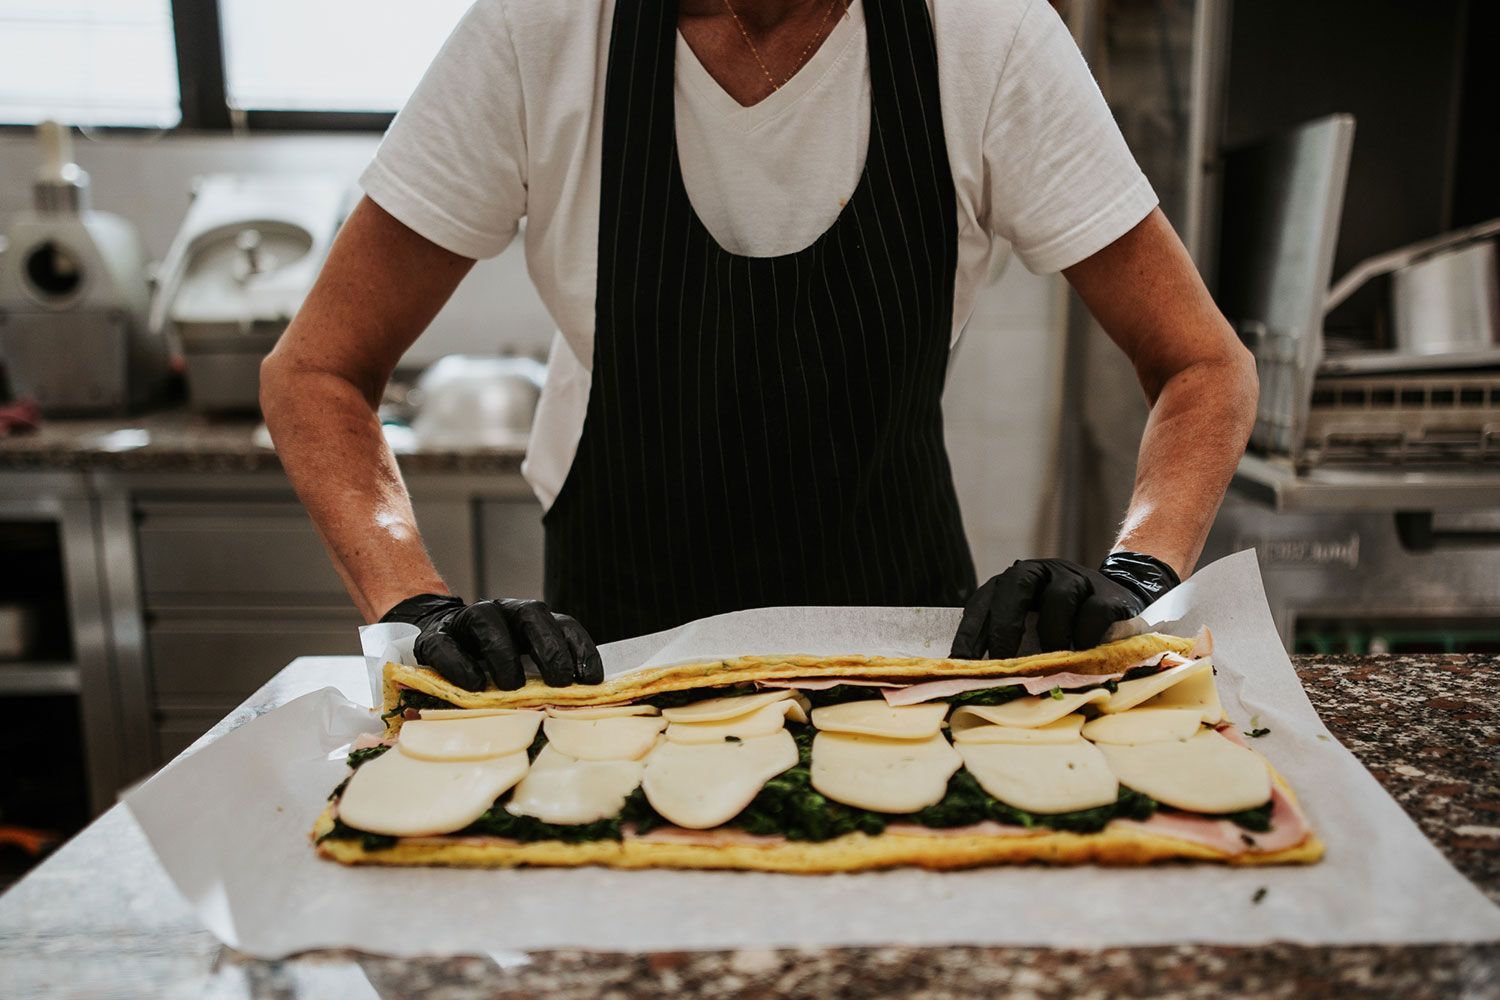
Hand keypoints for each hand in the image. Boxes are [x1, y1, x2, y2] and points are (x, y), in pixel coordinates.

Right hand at [380, 594, 603, 690]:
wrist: (437, 638)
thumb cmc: (491, 662)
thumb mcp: (524, 666)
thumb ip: (546, 677)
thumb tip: (578, 706)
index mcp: (532, 620)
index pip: (564, 624)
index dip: (580, 648)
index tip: (590, 679)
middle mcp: (504, 612)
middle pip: (531, 615)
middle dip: (549, 647)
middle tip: (560, 682)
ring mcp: (467, 621)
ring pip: (487, 620)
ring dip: (504, 653)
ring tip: (513, 686)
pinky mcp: (434, 638)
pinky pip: (446, 644)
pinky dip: (459, 663)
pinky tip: (474, 685)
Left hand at [950, 552, 1179, 659]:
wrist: (1120, 603)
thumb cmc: (1064, 626)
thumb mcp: (1033, 629)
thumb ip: (1011, 645)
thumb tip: (981, 682)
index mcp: (1015, 582)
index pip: (984, 601)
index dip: (971, 631)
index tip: (961, 662)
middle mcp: (1042, 573)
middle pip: (1015, 585)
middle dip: (1006, 626)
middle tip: (1004, 661)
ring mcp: (1077, 579)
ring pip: (1059, 597)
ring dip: (1053, 634)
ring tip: (1056, 659)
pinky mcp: (1108, 594)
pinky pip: (1094, 611)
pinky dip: (1087, 633)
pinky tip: (1085, 650)